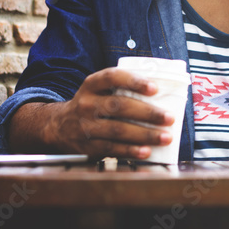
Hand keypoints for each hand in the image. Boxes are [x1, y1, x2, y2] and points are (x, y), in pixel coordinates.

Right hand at [43, 68, 173, 158]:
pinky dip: (131, 151)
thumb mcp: (100, 90)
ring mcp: (85, 125)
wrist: (59, 125)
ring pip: (117, 130)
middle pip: (119, 106)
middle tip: (169, 117)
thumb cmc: (94, 103)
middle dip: (147, 112)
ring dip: (145, 134)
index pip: (112, 77)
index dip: (134, 81)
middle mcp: (87, 103)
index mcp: (92, 84)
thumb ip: (123, 88)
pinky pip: (112, 148)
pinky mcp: (87, 145)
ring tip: (165, 137)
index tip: (155, 88)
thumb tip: (164, 92)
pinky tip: (147, 151)